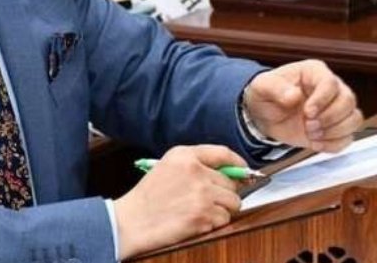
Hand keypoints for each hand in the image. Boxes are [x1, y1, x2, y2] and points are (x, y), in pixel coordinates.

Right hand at [113, 145, 243, 258]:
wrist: (133, 220)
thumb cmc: (149, 196)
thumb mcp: (168, 165)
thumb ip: (196, 163)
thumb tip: (230, 172)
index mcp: (185, 156)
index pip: (223, 153)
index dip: (237, 163)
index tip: (243, 171)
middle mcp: (196, 172)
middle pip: (232, 182)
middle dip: (226, 193)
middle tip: (210, 199)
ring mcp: (201, 195)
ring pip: (233, 202)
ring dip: (223, 209)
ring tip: (201, 210)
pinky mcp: (203, 216)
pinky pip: (224, 219)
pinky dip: (215, 223)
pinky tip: (197, 221)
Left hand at [243, 60, 361, 152]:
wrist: (264, 115)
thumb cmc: (266, 94)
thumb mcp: (262, 87)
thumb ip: (275, 88)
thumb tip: (293, 96)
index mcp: (314, 72)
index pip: (330, 83)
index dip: (322, 99)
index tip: (307, 112)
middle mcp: (330, 89)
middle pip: (348, 101)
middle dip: (329, 118)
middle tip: (308, 126)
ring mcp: (335, 109)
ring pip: (354, 119)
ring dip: (334, 132)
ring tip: (311, 135)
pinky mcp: (335, 128)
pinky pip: (348, 137)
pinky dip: (334, 144)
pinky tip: (316, 144)